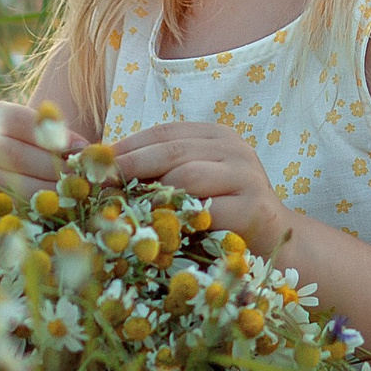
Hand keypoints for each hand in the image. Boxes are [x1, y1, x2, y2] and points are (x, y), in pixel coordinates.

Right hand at [0, 101, 86, 216]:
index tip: (83, 151)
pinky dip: (16, 214)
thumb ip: (50, 137)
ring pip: (5, 185)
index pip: (26, 123)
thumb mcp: (23, 134)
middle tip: (82, 184)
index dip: (56, 137)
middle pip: (17, 156)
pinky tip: (39, 218)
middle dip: (54, 172)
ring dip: (40, 196)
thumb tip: (88, 150)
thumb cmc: (4, 153)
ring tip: (69, 203)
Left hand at [110, 120, 288, 250]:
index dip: (128, 144)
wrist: (274, 239)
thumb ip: (160, 172)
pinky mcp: (254, 208)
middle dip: (131, 165)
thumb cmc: (223, 210)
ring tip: (122, 205)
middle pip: (173, 150)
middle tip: (100, 180)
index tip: (97, 161)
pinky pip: (206, 210)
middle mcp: (234, 149)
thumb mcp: (194, 182)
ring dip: (150, 192)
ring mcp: (246, 176)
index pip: (165, 132)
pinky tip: (156, 227)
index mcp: (217, 136)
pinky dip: (177, 219)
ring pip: (188, 177)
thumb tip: (104, 170)